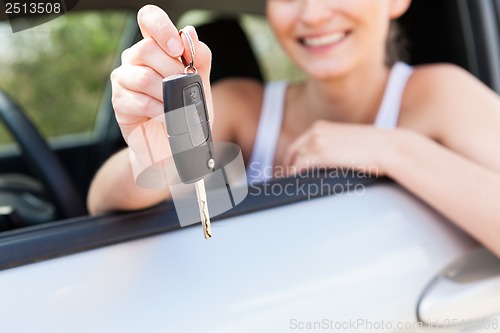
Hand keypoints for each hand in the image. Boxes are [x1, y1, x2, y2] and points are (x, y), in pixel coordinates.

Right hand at [110, 5, 212, 176]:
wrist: (174, 148)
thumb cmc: (185, 113)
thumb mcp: (200, 85)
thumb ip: (199, 59)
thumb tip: (189, 32)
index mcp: (155, 49)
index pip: (149, 19)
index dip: (161, 28)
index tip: (178, 48)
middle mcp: (135, 61)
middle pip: (145, 49)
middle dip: (171, 69)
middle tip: (183, 85)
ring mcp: (124, 82)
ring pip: (142, 76)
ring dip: (166, 92)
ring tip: (177, 105)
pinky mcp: (120, 104)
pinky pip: (140, 101)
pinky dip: (160, 110)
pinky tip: (168, 117)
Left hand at [283, 120, 393, 176]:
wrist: (390, 147)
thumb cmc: (375, 148)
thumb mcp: (348, 141)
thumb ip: (333, 147)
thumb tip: (325, 163)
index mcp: (321, 126)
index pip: (298, 145)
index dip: (290, 159)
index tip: (289, 171)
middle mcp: (316, 131)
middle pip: (291, 153)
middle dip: (286, 168)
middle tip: (285, 183)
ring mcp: (318, 141)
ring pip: (293, 161)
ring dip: (289, 176)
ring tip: (289, 189)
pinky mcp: (322, 154)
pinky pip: (298, 168)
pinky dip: (293, 178)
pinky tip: (294, 187)